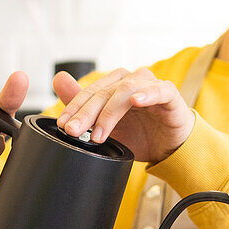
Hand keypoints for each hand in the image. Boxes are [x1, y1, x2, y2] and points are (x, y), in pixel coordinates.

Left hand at [53, 67, 193, 163]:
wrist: (171, 148)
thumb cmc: (141, 134)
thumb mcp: (108, 127)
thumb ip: (84, 106)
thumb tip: (58, 80)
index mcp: (115, 85)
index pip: (90, 93)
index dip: (74, 107)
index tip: (62, 125)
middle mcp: (131, 80)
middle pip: (104, 93)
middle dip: (86, 114)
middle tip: (73, 131)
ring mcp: (151, 85)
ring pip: (125, 91)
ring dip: (109, 113)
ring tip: (99, 135)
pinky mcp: (170, 94)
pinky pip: (158, 90)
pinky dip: (147, 94)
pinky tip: (136, 101)